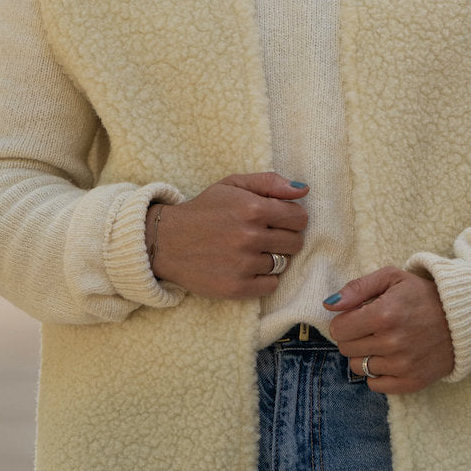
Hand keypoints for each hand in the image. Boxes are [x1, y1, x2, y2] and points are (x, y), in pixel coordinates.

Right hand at [147, 172, 307, 299]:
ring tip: (250, 250)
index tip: (278, 220)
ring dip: (271, 257)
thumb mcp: (233, 185)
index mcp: (252, 208)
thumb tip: (303, 189)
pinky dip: (263, 278)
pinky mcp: (236, 288)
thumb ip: (270, 182)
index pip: (299, 218)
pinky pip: (271, 285)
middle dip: (284, 238)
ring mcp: (243, 264)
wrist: (166, 240)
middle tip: (263, 236)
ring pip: (283, 264)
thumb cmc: (205, 210)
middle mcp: (250, 237)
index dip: (292, 218)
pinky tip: (246, 267)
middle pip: (295, 243)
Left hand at [323, 267, 454, 392]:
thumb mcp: (392, 278)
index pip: (338, 329)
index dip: (344, 321)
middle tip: (370, 328)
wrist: (462, 319)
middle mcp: (392, 343)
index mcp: (384, 314)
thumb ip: (358, 288)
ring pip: (358, 368)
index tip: (357, 316)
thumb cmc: (423, 295)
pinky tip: (390, 358)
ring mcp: (402, 365)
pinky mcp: (411, 382)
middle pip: (346, 349)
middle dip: (353, 337)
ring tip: (383, 342)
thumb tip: (329, 304)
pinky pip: (375, 385)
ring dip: (365, 355)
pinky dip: (378, 373)